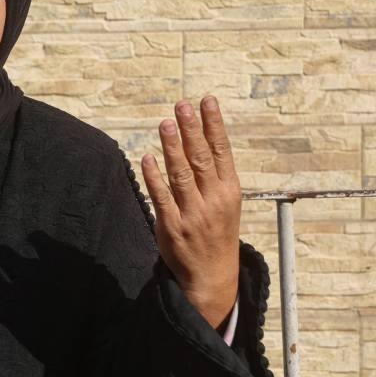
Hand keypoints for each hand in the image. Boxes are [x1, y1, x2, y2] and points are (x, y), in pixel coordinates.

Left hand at [140, 97, 240, 328]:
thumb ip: (215, 175)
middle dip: (192, 129)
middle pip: (201, 158)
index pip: (221, 151)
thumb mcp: (226, 203)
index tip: (207, 101)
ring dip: (172, 147)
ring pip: (181, 174)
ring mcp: (192, 213)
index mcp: (230, 191)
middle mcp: (213, 200)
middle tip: (182, 105)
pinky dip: (154, 177)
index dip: (214, 125)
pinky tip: (147, 158)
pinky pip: (161, 197)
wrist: (212, 276)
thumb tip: (203, 138)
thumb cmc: (217, 232)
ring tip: (165, 123)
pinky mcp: (172, 226)